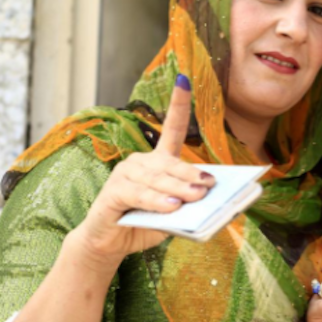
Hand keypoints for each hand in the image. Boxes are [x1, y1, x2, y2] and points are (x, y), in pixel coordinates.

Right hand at [68, 74, 214, 269]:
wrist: (110, 243)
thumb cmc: (144, 223)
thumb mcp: (172, 213)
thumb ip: (187, 204)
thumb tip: (207, 199)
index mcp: (157, 161)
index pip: (171, 127)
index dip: (177, 103)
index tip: (184, 78)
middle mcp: (140, 162)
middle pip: (170, 164)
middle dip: (192, 175)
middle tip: (212, 184)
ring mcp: (124, 175)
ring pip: (156, 180)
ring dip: (178, 190)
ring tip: (198, 197)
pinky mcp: (112, 193)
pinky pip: (138, 195)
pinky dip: (156, 202)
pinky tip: (171, 207)